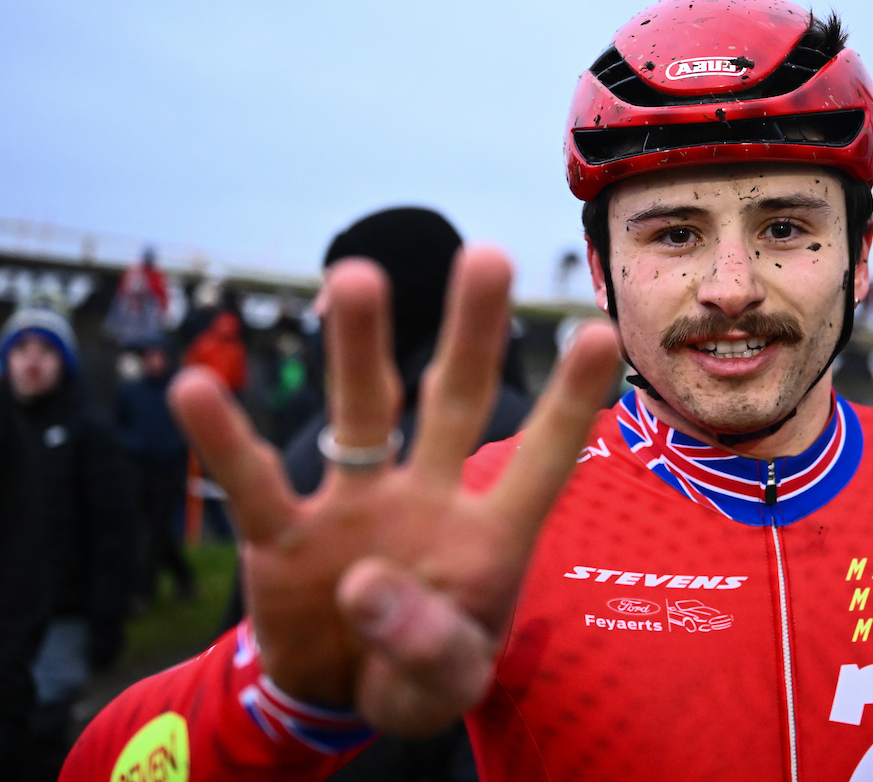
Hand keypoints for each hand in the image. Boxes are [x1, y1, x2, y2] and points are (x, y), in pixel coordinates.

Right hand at [170, 249, 619, 734]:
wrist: (340, 694)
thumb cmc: (415, 676)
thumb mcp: (443, 686)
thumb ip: (425, 645)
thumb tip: (364, 587)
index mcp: (489, 535)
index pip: (541, 461)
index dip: (568, 404)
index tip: (598, 333)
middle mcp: (427, 498)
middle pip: (455, 403)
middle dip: (472, 335)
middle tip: (488, 256)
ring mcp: (354, 507)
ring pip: (361, 414)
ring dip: (359, 348)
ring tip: (356, 275)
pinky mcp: (285, 536)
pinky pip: (254, 484)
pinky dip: (226, 442)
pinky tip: (196, 388)